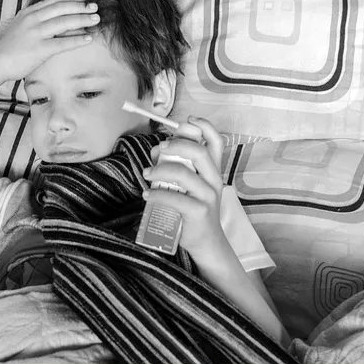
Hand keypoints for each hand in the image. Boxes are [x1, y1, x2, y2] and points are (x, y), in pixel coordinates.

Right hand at [0, 0, 99, 81]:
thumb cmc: (10, 47)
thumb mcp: (21, 26)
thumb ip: (36, 20)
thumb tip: (55, 19)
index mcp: (29, 13)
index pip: (54, 1)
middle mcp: (33, 19)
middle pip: (62, 9)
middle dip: (81, 7)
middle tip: (95, 7)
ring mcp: (36, 34)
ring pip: (65, 23)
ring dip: (83, 19)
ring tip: (96, 19)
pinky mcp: (40, 49)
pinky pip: (63, 43)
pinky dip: (78, 40)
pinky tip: (89, 39)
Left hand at [143, 116, 225, 255]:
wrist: (206, 242)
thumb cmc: (193, 211)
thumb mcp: (190, 187)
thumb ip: (179, 168)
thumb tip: (157, 153)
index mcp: (213, 170)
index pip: (216, 142)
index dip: (204, 127)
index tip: (187, 121)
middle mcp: (214, 180)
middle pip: (198, 152)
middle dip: (175, 145)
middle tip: (158, 150)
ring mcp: (208, 196)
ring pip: (183, 173)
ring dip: (159, 170)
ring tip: (147, 174)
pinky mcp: (199, 212)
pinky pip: (174, 198)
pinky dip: (156, 194)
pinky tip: (147, 195)